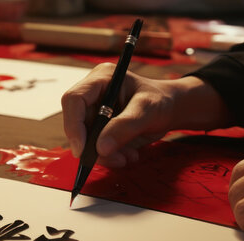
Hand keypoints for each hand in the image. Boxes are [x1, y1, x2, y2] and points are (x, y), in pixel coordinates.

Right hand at [61, 63, 231, 166]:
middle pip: (76, 123)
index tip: (83, 150)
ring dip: (104, 154)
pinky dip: (110, 156)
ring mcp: (94, 112)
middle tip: (115, 159)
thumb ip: (125, 126)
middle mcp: (93, 94)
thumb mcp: (147, 110)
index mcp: (101, 79)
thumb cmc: (161, 101)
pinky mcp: (99, 128)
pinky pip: (95, 147)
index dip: (74, 125)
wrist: (170, 110)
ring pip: (85, 139)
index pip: (74, 100)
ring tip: (128, 157)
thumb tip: (100, 148)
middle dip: (93, 146)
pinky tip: (128, 154)